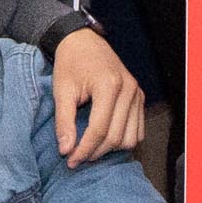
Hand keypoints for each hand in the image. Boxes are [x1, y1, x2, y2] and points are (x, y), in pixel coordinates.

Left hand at [49, 27, 143, 162]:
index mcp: (109, 85)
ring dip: (110, 149)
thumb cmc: (70, 63)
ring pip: (130, 138)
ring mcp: (137, 93)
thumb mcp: (62, 90)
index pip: (99, 130)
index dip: (84, 149)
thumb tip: (66, 150)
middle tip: (76, 158)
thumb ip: (64, 121)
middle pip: (116, 137)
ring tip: (90, 149)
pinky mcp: (139, 97)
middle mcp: (128, 90)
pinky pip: (138, 130)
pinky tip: (104, 139)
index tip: (70, 161)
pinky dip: (123, 140)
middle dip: (95, 152)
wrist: (82, 41)